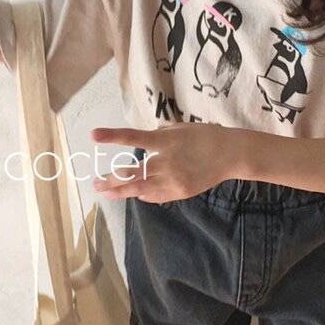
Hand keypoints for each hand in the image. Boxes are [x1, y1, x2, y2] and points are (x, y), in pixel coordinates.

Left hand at [90, 124, 235, 202]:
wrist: (231, 154)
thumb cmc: (205, 136)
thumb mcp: (180, 128)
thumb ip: (159, 135)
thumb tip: (142, 141)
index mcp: (166, 140)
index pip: (133, 138)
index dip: (112, 137)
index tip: (93, 136)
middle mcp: (166, 161)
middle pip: (130, 173)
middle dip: (110, 179)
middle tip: (95, 182)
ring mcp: (173, 180)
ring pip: (139, 188)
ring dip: (120, 191)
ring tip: (105, 192)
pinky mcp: (180, 192)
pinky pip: (155, 196)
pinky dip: (144, 194)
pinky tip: (134, 193)